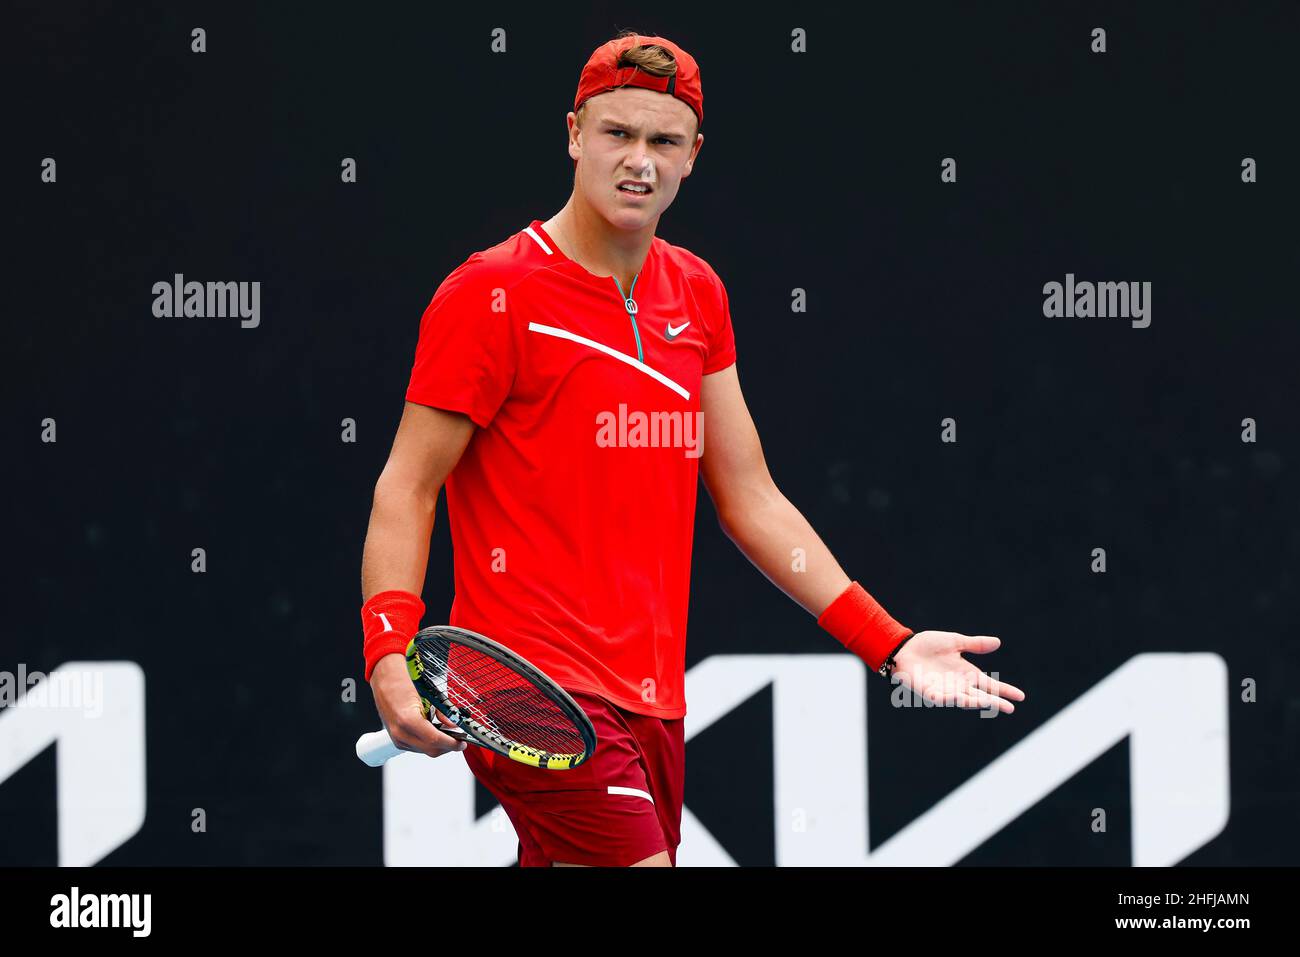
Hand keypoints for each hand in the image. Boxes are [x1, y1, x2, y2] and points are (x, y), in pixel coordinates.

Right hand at [369, 653, 467, 756]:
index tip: (462, 743)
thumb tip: (454, 725)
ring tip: (448, 734)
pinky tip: (435, 732)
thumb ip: (442, 711)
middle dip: (448, 747)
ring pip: (425, 750)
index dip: (451, 743)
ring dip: (439, 746)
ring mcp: (397, 738)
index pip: (434, 740)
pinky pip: (417, 747)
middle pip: (431, 750)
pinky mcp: (397, 740)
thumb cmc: (404, 681)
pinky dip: (429, 743)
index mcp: (407, 720)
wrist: (385, 680)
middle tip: (459, 740)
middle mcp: (400, 733)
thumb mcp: (428, 693)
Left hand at [890, 631, 1025, 713]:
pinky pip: (942, 699)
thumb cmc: (928, 645)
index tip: (1021, 697)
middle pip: (980, 696)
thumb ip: (975, 645)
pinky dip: (951, 699)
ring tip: (990, 703)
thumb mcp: (955, 642)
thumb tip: (998, 642)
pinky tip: (960, 697)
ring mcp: (945, 690)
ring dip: (976, 702)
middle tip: (1010, 708)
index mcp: (967, 673)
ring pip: (964, 700)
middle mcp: (959, 685)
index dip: (1004, 690)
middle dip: (994, 702)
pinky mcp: (930, 693)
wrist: (904, 647)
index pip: (990, 684)